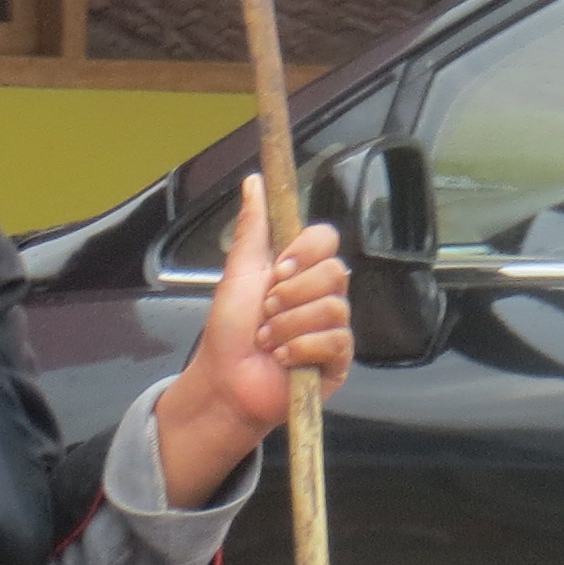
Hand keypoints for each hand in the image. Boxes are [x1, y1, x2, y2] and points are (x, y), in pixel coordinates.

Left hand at [154, 174, 352, 505]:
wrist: (225, 383)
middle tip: (266, 311)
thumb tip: (255, 182)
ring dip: (290, 325)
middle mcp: (320, 295)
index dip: (305, 252)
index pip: (326, 239)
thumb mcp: (239, 273)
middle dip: (292, 294)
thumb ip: (253, 227)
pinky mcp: (338, 360)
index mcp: (300, 270)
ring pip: (332, 308)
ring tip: (268, 341)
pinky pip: (336, 341)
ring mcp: (332, 327)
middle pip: (335, 272)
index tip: (278, 269)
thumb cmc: (228, 332)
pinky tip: (284, 358)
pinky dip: (302, 348)